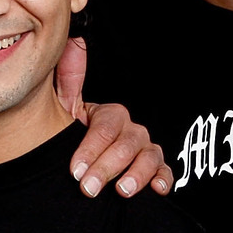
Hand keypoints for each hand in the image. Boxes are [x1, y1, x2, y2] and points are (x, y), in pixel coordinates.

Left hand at [55, 37, 172, 196]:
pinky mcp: (155, 171)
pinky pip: (166, 172)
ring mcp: (145, 150)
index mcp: (111, 115)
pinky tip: (157, 189)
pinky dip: (164, 180)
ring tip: (122, 191)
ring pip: (149, 157)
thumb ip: (69, 80)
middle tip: (88, 187)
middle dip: (106, 166)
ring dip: (136, 174)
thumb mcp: (67, 111)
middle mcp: (132, 130)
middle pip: (126, 144)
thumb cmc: (74, 138)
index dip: (91, 147)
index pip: (106, 126)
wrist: (83, 165)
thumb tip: (72, 42)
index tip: (75, 169)